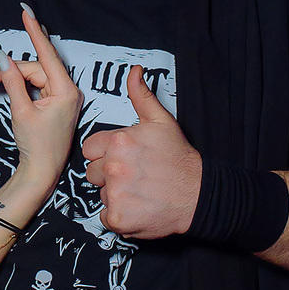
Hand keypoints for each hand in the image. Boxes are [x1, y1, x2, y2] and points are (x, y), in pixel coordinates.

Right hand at [0, 5, 82, 209]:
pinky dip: (20, 83)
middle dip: (10, 68)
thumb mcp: (21, 111)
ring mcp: (63, 96)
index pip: (47, 54)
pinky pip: (37, 84)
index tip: (27, 12)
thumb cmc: (36, 145)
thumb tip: (4, 59)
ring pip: (34, 75)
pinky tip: (4, 80)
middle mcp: (68, 90)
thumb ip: (13, 82)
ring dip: (12, 76)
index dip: (34, 32)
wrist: (42, 171)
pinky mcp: (56, 102)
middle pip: (36, 67)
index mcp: (66, 90)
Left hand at [81, 66, 202, 238]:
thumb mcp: (162, 121)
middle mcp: (113, 167)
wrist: (198, 194)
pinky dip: (119, 215)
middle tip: (134, 175)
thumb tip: (133, 72)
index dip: (105, 153)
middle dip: (109, 174)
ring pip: (100, 194)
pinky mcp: (117, 217)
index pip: (90, 149)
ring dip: (115, 194)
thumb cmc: (179, 160)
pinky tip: (138, 206)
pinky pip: (105, 216)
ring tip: (139, 190)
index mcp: (118, 142)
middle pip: (92, 172)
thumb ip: (141, 96)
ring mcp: (115, 194)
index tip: (123, 158)